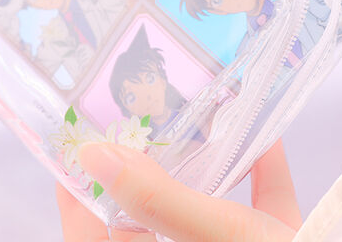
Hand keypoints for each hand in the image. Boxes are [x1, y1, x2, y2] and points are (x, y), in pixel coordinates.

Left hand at [56, 140, 301, 241]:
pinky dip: (264, 178)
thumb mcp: (215, 238)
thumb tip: (94, 154)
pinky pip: (263, 211)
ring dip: (206, 169)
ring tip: (194, 117)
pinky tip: (269, 136)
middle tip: (137, 113)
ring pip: (207, 215)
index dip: (78, 196)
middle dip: (145, 168)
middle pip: (151, 221)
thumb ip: (156, 200)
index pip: (94, 239)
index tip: (72, 143)